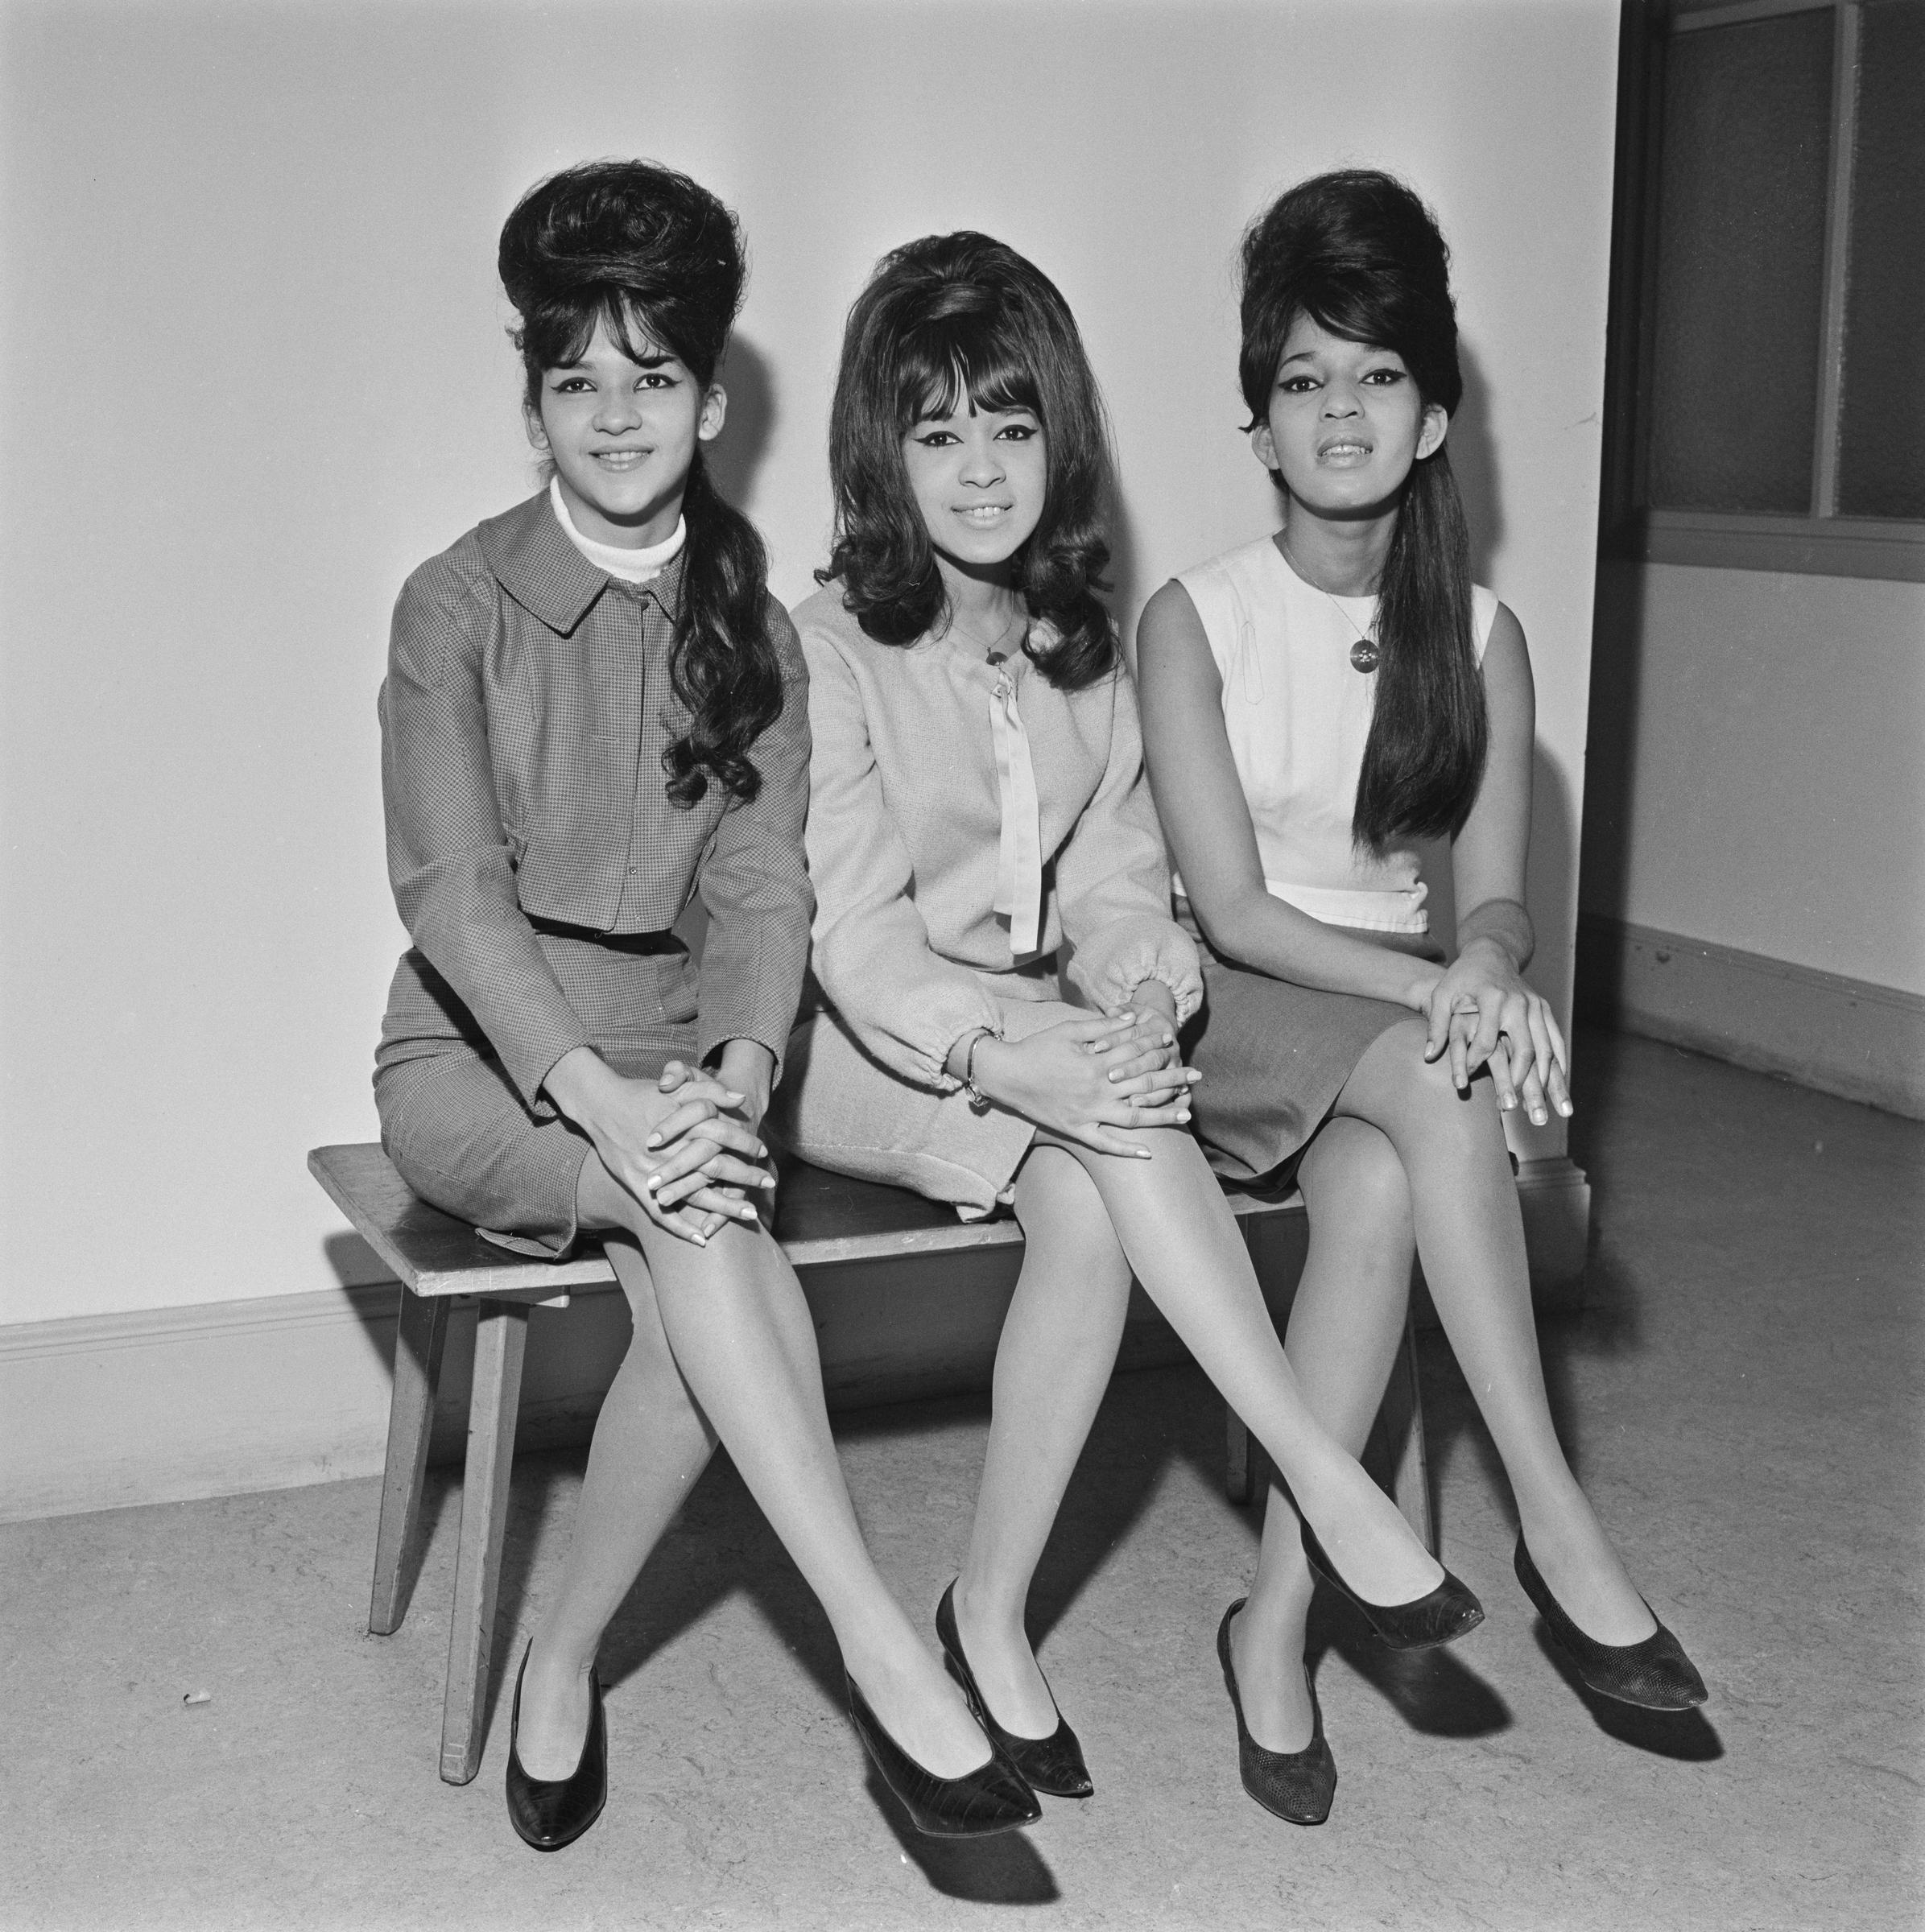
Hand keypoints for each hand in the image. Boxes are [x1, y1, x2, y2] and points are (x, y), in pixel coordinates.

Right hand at [542, 1049, 760, 1244]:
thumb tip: (742, 1097)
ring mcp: (654, 1171)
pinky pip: (661, 1213)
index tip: (765, 1153)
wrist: (601, 1103)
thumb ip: (711, 1090)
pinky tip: (701, 1240)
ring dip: (724, 1207)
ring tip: (750, 1216)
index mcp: (684, 1126)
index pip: (724, 1138)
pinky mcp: (637, 1185)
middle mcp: (672, 1151)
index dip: (747, 1145)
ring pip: (696, 1195)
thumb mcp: (678, 1085)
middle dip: (745, 1178)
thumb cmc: (643, 1094)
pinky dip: (681, 1228)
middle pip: (716, 1168)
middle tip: (769, 1185)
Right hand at [972, 1011, 1198, 1158]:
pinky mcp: (1077, 1130)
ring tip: (1186, 1114)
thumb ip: (1102, 1025)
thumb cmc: (1038, 1048)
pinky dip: (1126, 1150)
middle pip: (1144, 1085)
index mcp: (1096, 1063)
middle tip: (1196, 1077)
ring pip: (1133, 1117)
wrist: (1007, 1075)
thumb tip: (1131, 1017)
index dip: (1156, 1046)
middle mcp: (1097, 1090)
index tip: (1173, 1042)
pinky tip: (1148, 1153)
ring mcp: (1088, 1114)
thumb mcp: (1069, 1030)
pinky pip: (1105, 1144)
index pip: (1135, 1054)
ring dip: (1162, 1116)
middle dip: (1172, 1079)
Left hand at [1087, 997, 1186, 1107]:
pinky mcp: (1179, 1080)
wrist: (1165, 1029)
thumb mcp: (1133, 1010)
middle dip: (1132, 1068)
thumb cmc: (1140, 1019)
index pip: (1134, 1034)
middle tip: (1111, 1077)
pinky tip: (1157, 1113)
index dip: (1114, 1039)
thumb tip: (1112, 1010)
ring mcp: (1175, 1065)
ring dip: (1150, 1093)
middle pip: (1150, 1059)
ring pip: (1165, 1080)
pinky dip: (1167, 1104)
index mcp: (1157, 1027)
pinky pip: (1175, 1094)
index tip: (1096, 1047)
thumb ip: (1122, 1011)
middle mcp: (1169, 1047)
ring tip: (1132, 1102)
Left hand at [1422, 940, 1570, 1123]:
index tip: (1464, 1083)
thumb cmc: (1462, 977)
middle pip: (1525, 1050)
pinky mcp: (1544, 1009)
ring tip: (1546, 1106)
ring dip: (1548, 1080)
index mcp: (1491, 999)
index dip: (1474, 1064)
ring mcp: (1535, 1006)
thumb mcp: (1443, 995)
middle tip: (1514, 1107)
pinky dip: (1558, 1063)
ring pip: (1546, 1048)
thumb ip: (1436, 1026)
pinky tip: (1559, 1083)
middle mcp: (1518, 1003)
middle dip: (1521, 1082)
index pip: (1486, 1041)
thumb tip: (1427, 1056)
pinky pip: (1556, 1040)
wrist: (1491, 952)